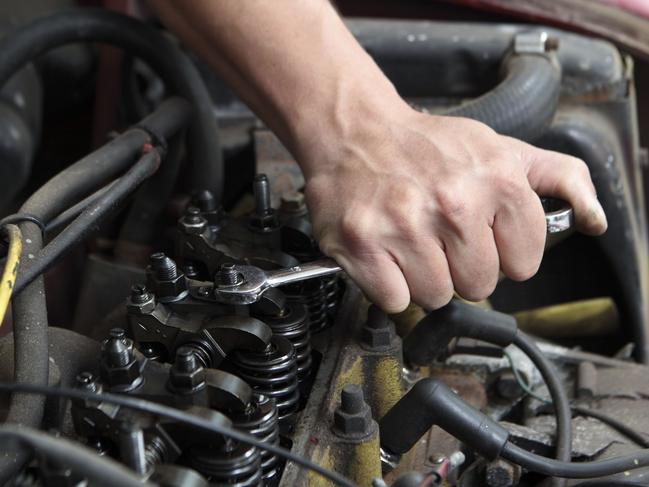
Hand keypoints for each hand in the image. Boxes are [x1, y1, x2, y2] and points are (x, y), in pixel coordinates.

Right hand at [303, 106, 606, 312]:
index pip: (522, 265)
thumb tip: (593, 219)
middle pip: (478, 285)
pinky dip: (389, 284)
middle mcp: (453, 204)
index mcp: (498, 181)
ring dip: (423, 277)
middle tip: (437, 235)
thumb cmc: (427, 146)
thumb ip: (558, 178)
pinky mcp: (363, 244)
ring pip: (435, 296)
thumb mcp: (502, 148)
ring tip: (410, 241)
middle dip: (459, 267)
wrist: (356, 131)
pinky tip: (387, 251)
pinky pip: (394, 300)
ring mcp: (405, 226)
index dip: (499, 253)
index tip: (478, 235)